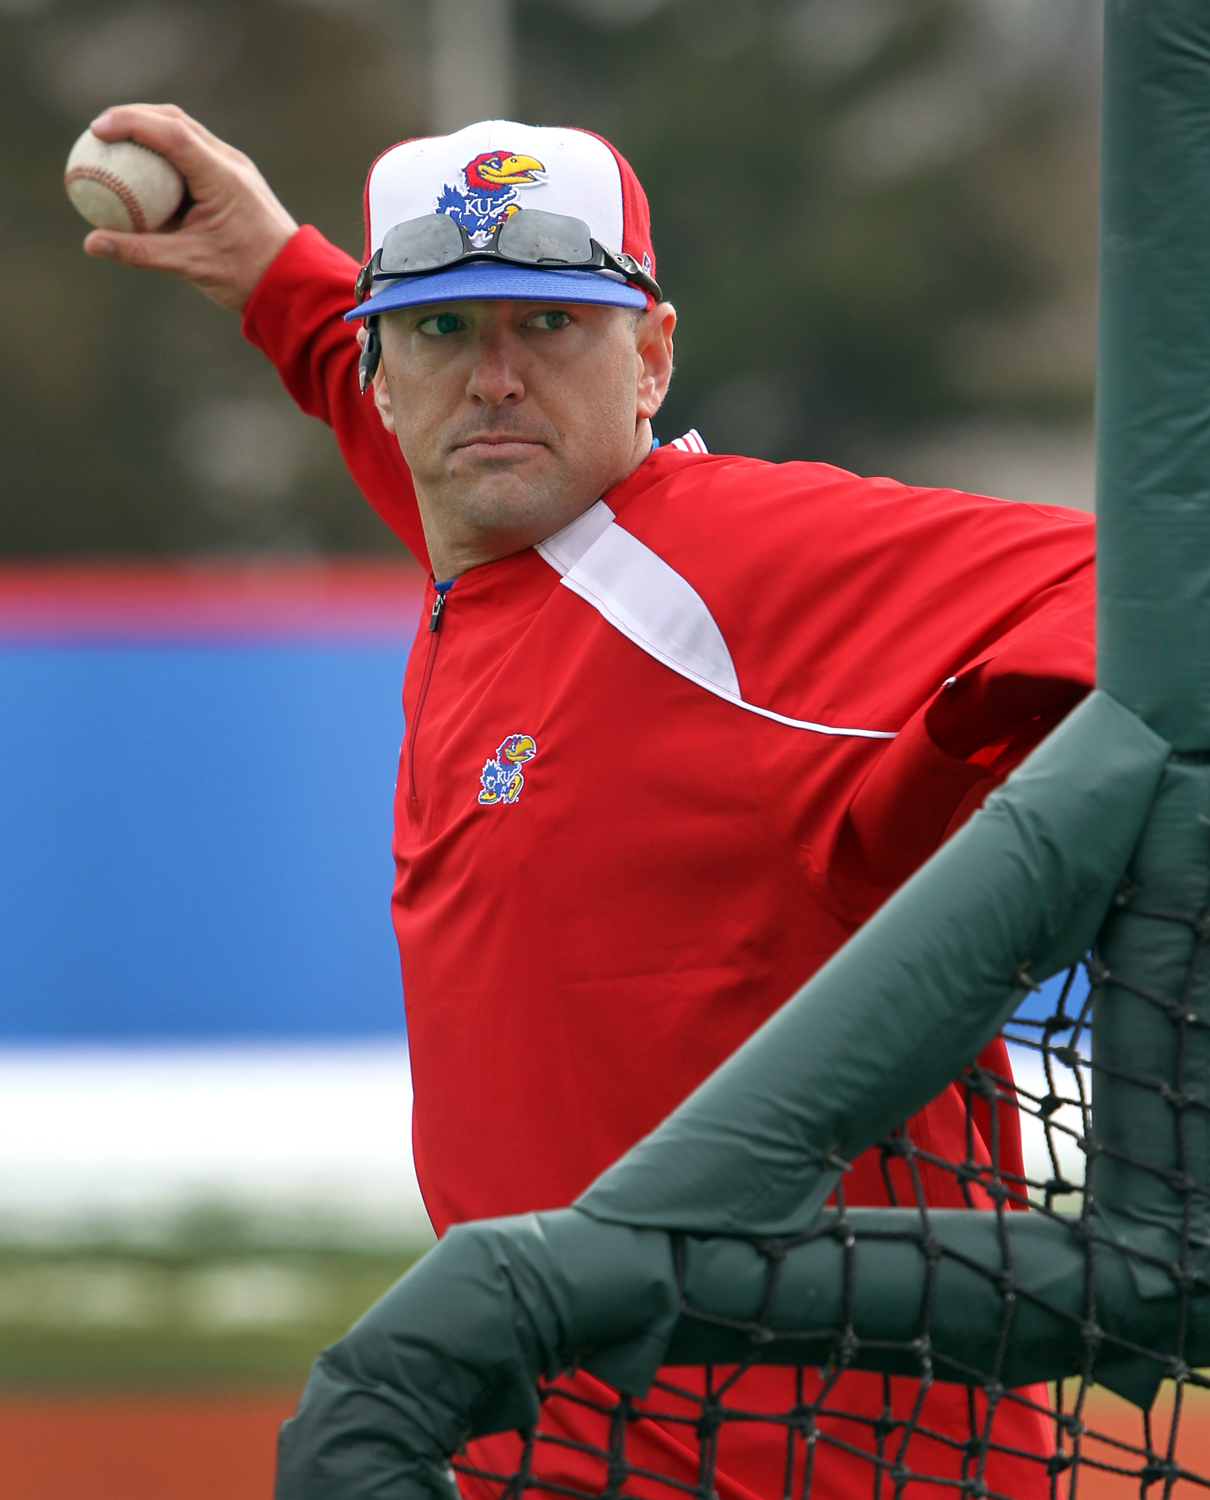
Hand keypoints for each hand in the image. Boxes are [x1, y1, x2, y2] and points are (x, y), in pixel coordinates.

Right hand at [82, 103, 298, 311]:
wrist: (293, 282)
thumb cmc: (247, 275)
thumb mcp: (191, 264)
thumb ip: (140, 252)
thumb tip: (91, 243)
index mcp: (223, 177)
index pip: (172, 132)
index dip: (131, 122)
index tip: (96, 130)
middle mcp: (230, 163)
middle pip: (175, 120)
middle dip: (133, 117)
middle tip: (98, 132)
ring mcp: (234, 168)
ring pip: (185, 133)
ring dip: (150, 132)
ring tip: (115, 145)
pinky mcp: (232, 179)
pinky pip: (193, 156)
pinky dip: (165, 156)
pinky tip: (143, 172)